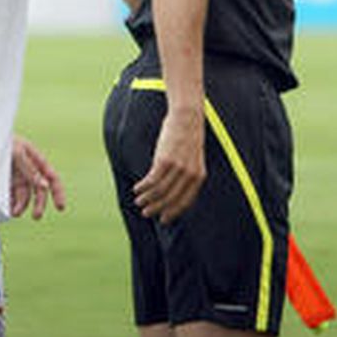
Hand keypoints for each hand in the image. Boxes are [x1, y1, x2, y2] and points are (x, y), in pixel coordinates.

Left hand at [10, 135, 66, 220]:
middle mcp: (28, 170)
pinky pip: (12, 197)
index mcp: (36, 160)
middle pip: (39, 191)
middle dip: (39, 204)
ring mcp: (16, 177)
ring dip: (22, 206)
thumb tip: (45, 185)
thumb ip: (30, 169)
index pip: (52, 178)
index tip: (60, 207)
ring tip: (15, 213)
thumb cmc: (1, 141)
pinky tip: (9, 209)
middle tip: (36, 216)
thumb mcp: (16, 152)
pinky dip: (12, 204)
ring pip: (25, 196)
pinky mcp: (5, 183)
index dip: (58, 192)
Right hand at [134, 108, 205, 222]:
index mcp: (199, 176)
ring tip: (138, 202)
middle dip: (157, 208)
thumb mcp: (194, 158)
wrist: (187, 117)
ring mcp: (178, 168)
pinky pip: (152, 180)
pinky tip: (137, 188)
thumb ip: (188, 174)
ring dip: (147, 199)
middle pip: (171, 199)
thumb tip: (173, 190)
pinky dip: (143, 187)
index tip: (163, 219)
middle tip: (146, 213)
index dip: (173, 212)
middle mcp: (190, 174)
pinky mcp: (165, 160)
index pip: (186, 201)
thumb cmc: (188, 137)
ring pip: (159, 191)